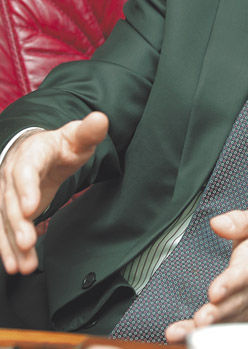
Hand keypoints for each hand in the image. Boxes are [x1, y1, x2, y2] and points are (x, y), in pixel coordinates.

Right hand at [0, 111, 107, 275]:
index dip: (25, 188)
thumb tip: (101, 119)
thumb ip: (88, 132)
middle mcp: (12, 174)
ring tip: (20, 265)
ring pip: (2, 219)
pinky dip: (8, 249)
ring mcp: (5, 193)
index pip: (25, 170)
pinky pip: (3, 230)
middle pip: (9, 200)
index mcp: (31, 154)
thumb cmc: (61, 146)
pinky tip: (16, 265)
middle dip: (17, 223)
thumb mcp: (76, 137)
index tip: (30, 207)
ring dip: (10, 244)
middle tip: (27, 243)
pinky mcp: (6, 210)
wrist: (38, 151)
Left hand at [165, 209, 247, 342]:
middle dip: (218, 314)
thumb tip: (217, 223)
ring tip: (188, 333)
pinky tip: (186, 339)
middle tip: (201, 319)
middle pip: (236, 304)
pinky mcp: (245, 324)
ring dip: (210, 330)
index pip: (244, 274)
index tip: (214, 291)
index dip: (230, 283)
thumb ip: (239, 221)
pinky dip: (209, 339)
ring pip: (231, 323)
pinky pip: (228, 333)